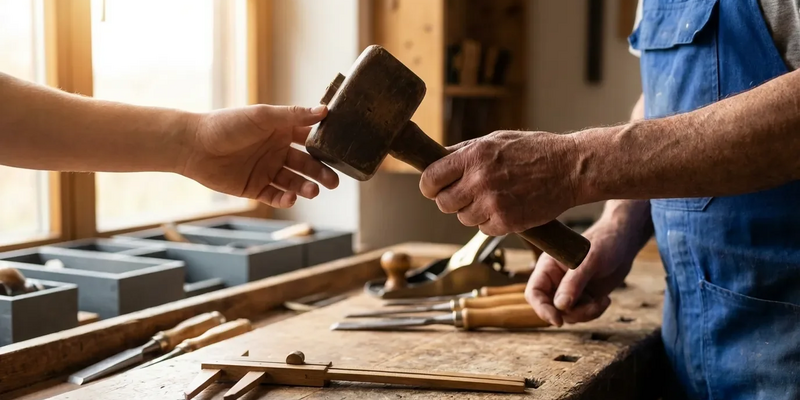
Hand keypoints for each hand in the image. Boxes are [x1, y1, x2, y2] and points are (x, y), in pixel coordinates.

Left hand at [181, 104, 338, 207]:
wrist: (194, 145)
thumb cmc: (227, 124)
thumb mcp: (263, 116)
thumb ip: (293, 116)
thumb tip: (325, 110)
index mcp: (281, 131)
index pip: (310, 139)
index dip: (326, 145)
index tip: (344, 151)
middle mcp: (277, 151)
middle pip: (307, 165)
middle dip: (321, 173)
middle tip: (334, 182)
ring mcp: (267, 171)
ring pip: (294, 182)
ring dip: (305, 187)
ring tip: (314, 191)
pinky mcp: (255, 189)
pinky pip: (276, 196)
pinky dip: (285, 199)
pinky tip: (290, 198)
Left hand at [419, 130, 578, 235]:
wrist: (570, 168)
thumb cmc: (534, 150)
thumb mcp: (495, 139)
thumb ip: (464, 151)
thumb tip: (435, 158)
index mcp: (473, 156)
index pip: (430, 179)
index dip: (429, 186)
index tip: (434, 188)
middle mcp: (479, 180)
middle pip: (443, 203)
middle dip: (451, 200)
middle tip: (466, 194)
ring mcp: (492, 203)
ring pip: (463, 218)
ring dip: (473, 212)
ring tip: (494, 197)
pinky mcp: (507, 222)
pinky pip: (484, 229)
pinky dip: (491, 223)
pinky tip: (507, 207)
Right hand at [524, 219, 636, 326]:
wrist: (624, 243)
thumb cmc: (604, 243)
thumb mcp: (589, 261)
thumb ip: (573, 283)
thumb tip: (560, 306)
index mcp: (548, 267)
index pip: (534, 292)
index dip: (542, 308)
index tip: (558, 321)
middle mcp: (555, 280)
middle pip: (551, 308)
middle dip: (571, 313)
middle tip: (592, 306)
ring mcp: (569, 290)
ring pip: (567, 314)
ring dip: (586, 313)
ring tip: (603, 301)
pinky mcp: (582, 297)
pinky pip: (581, 314)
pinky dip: (594, 312)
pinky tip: (605, 300)